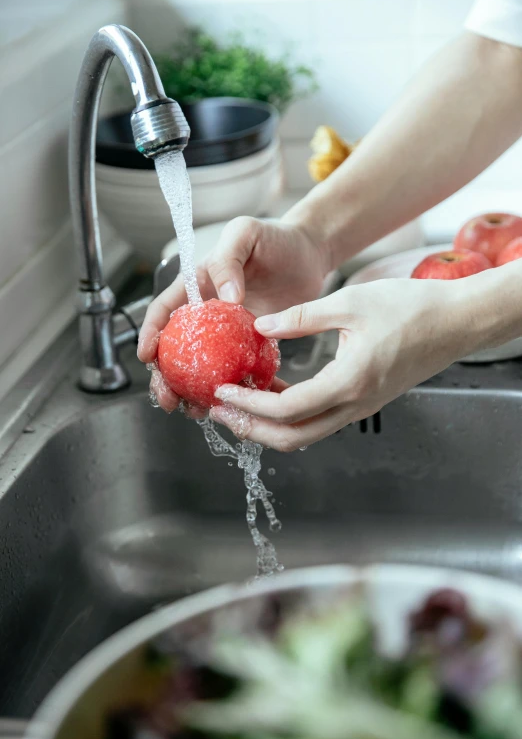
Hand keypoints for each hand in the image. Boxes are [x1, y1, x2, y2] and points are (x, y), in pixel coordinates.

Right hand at [137, 215, 329, 411]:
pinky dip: (229, 390)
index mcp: (196, 286)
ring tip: (193, 410)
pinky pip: (234, 372)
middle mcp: (207, 314)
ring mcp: (227, 334)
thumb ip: (228, 260)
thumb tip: (227, 296)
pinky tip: (230, 406)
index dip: (151, 334)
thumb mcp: (244, 234)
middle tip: (167, 398)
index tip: (147, 357)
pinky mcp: (249, 348)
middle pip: (176, 349)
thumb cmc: (275, 238)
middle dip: (165, 377)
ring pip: (201, 367)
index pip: (164, 311)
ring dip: (192, 391)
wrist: (310, 254)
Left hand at [209, 278, 476, 450]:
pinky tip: (274, 389)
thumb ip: (302, 317)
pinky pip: (320, 419)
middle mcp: (355, 405)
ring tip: (240, 401)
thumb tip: (261, 326)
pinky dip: (291, 413)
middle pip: (292, 437)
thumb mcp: (350, 302)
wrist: (457, 321)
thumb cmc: (412, 307)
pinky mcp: (364, 401)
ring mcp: (361, 407)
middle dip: (250, 429)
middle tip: (221, 411)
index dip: (248, 405)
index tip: (222, 391)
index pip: (286, 410)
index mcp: (349, 382)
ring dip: (269, 424)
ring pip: (305, 433)